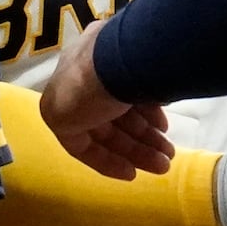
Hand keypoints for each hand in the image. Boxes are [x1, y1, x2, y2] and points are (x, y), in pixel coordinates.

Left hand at [39, 22, 173, 177]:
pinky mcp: (58, 118)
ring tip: (163, 166)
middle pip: (116, 114)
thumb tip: (165, 100)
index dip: (146, 112)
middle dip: (145, 137)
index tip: (164, 129)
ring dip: (135, 150)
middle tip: (168, 154)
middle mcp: (84, 71)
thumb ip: (153, 88)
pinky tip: (131, 174)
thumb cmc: (139, 60)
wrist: (113, 63)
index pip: (123, 90)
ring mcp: (68, 93)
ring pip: (104, 131)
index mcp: (103, 51)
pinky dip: (106, 161)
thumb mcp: (152, 72)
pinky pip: (82, 146)